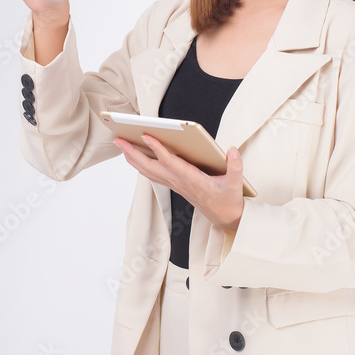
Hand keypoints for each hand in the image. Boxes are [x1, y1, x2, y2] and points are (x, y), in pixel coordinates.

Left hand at [113, 135, 244, 230]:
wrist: (226, 218)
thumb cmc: (228, 200)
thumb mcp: (236, 184)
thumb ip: (235, 166)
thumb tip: (232, 150)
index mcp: (192, 180)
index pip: (170, 162)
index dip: (157, 149)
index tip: (146, 136)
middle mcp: (179, 182)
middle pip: (150, 167)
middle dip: (133, 153)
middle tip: (119, 139)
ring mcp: (175, 185)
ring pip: (148, 172)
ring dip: (133, 159)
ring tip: (121, 145)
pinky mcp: (175, 186)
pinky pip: (153, 175)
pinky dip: (141, 165)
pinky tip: (135, 158)